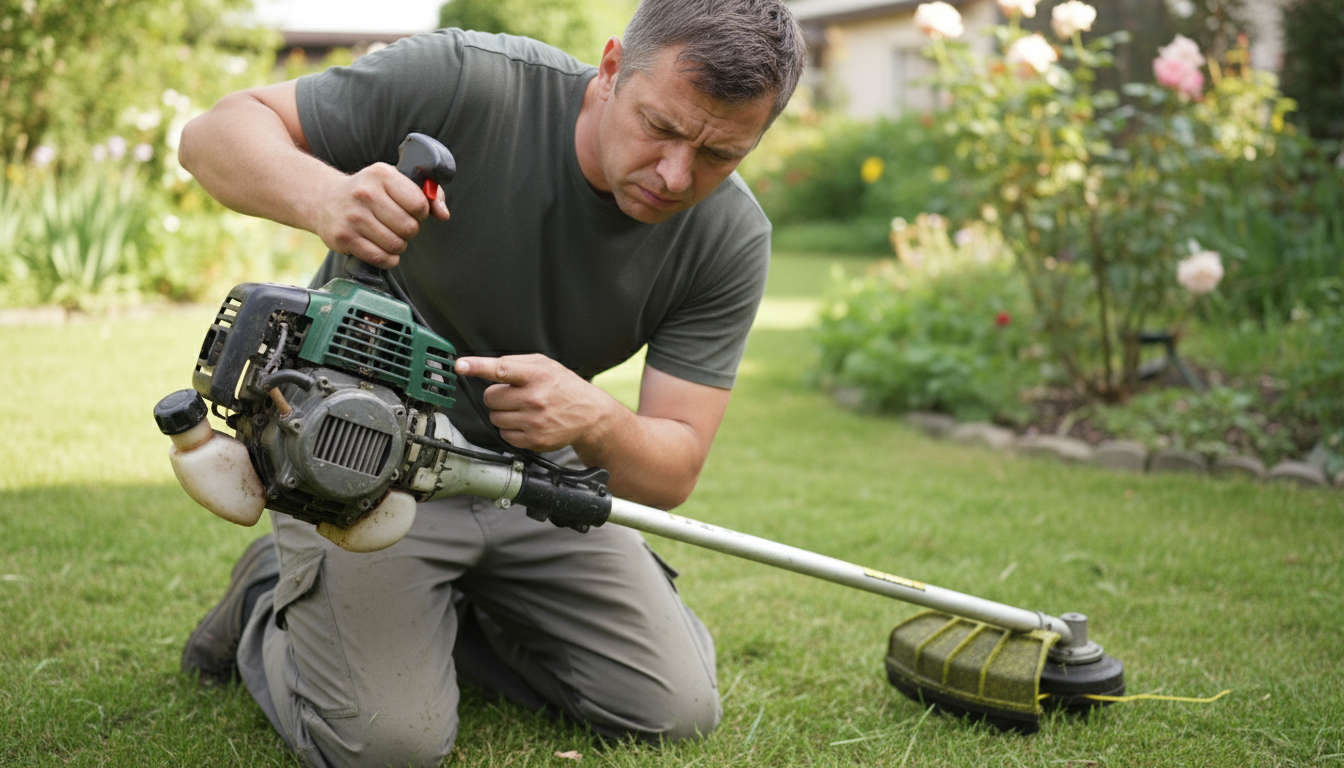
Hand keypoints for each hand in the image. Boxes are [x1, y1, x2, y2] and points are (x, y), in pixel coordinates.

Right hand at [316, 163, 449, 267]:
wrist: (326, 200)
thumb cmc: (369, 191)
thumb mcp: (395, 182)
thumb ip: (427, 194)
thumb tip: (443, 214)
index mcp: (381, 174)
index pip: (419, 204)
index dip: (421, 212)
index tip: (412, 211)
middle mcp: (365, 194)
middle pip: (409, 227)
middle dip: (410, 230)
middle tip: (399, 225)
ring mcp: (353, 217)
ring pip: (396, 245)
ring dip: (398, 245)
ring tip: (388, 235)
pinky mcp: (344, 238)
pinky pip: (381, 258)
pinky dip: (388, 258)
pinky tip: (381, 247)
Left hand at [454, 354, 614, 452]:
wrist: (590, 416)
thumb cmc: (565, 388)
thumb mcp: (547, 365)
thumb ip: (517, 363)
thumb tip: (486, 366)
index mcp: (538, 375)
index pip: (502, 369)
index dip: (478, 367)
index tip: (461, 365)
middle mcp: (535, 399)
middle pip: (491, 397)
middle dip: (497, 396)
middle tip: (513, 395)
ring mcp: (534, 422)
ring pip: (495, 417)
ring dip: (503, 413)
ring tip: (523, 409)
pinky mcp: (534, 440)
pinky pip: (505, 435)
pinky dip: (511, 429)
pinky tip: (526, 423)